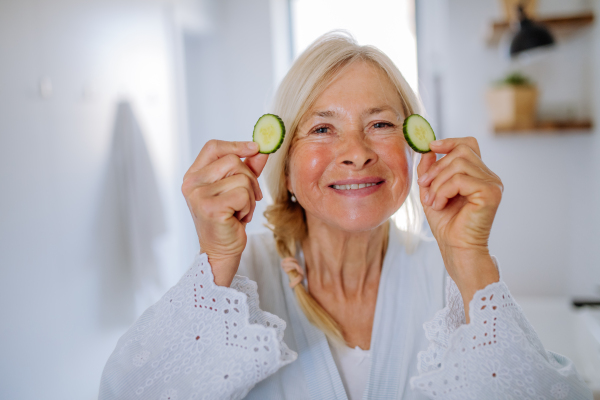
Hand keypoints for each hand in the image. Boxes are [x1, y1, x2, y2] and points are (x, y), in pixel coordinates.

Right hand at [182, 140, 268, 286]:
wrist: (220, 252)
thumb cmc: (227, 221)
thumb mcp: (236, 189)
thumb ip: (247, 168)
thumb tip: (261, 150)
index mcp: (193, 175)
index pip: (213, 147)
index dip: (236, 144)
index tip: (255, 148)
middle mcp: (192, 183)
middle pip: (233, 161)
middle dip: (249, 180)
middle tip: (246, 199)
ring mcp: (199, 195)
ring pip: (242, 179)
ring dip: (249, 198)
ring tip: (239, 212)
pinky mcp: (210, 208)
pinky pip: (243, 194)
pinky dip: (248, 207)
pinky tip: (238, 219)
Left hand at [417, 137, 502, 320]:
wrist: (456, 249)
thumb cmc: (446, 224)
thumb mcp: (431, 191)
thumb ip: (430, 170)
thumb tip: (428, 149)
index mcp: (478, 174)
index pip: (468, 144)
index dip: (450, 141)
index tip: (432, 147)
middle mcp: (489, 177)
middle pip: (460, 152)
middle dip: (436, 168)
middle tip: (424, 187)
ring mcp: (492, 184)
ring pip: (458, 164)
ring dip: (438, 183)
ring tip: (433, 201)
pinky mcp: (490, 193)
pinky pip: (460, 179)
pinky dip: (443, 190)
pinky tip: (440, 204)